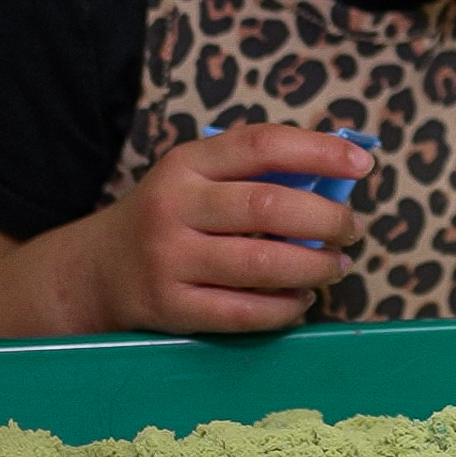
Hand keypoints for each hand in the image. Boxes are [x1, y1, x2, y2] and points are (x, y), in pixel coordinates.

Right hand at [46, 125, 366, 337]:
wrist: (93, 272)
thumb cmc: (168, 218)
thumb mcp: (194, 180)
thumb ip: (253, 174)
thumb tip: (337, 177)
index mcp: (187, 163)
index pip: (260, 144)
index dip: (318, 151)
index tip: (362, 166)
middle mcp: (175, 206)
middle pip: (268, 207)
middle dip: (327, 220)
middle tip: (352, 230)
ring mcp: (169, 258)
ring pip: (262, 264)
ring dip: (315, 267)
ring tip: (336, 266)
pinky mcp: (170, 307)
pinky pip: (244, 312)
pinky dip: (285, 308)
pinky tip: (301, 301)